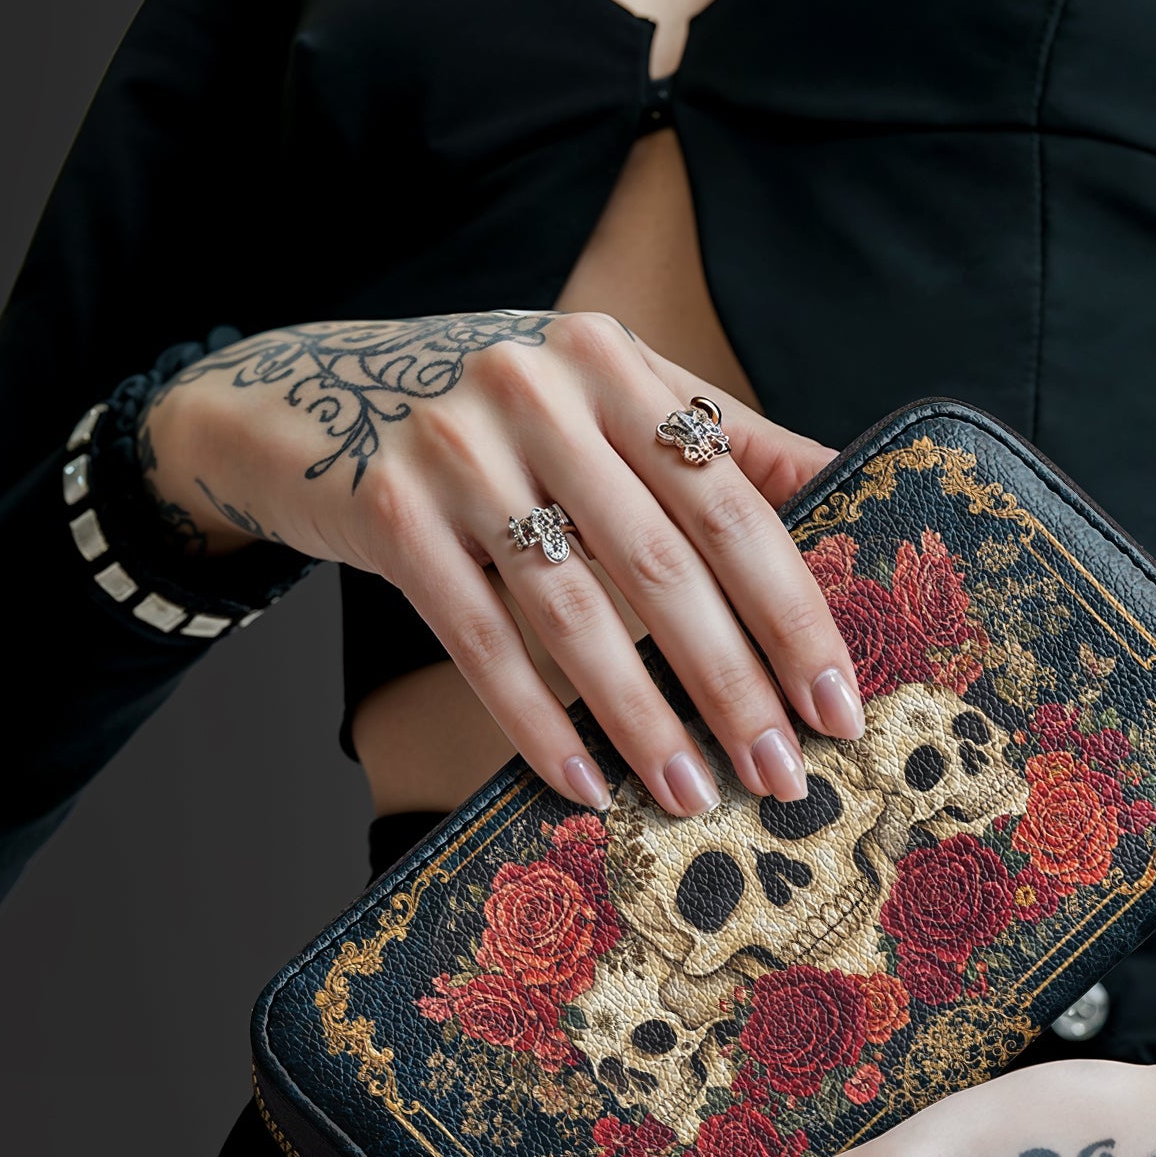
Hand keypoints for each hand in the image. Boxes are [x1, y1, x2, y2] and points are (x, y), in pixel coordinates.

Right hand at [137, 310, 863, 816]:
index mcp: (613, 362)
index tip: (836, 702)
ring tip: (692, 794)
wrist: (310, 396)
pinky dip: (534, 721)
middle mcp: (538, 391)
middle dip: (733, 683)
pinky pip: (479, 640)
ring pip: (574, 612)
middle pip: (663, 563)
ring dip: (643, 719)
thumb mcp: (604, 396)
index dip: (791, 611)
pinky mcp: (389, 513)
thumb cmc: (497, 418)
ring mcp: (456, 451)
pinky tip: (584, 783)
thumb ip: (715, 438)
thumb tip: (845, 485)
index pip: (730, 501)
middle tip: (781, 773)